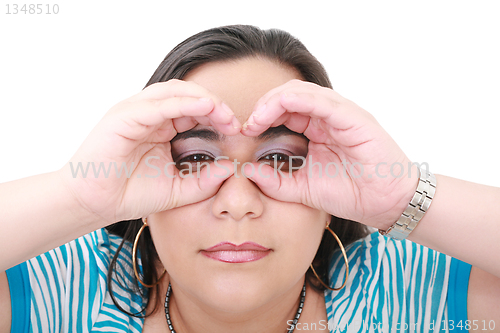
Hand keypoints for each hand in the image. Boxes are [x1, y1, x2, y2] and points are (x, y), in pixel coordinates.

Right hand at [58, 79, 239, 223]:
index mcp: (161, 127)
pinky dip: (183, 103)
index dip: (218, 116)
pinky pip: (158, 104)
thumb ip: (204, 181)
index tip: (238, 131)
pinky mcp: (124, 116)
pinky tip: (205, 108)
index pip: (195, 110)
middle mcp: (149, 115)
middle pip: (188, 95)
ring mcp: (136, 112)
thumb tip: (231, 168)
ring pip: (174, 92)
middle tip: (235, 122)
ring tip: (223, 113)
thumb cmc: (129, 194)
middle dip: (215, 105)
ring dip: (203, 99)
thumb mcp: (177, 189)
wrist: (93, 204)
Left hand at [241, 79, 417, 228]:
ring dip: (273, 101)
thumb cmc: (351, 193)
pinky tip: (277, 110)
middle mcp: (327, 116)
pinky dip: (297, 100)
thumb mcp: (303, 189)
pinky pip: (322, 100)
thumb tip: (246, 171)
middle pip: (288, 95)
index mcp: (317, 128)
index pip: (284, 110)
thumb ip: (275, 181)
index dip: (261, 116)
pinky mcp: (353, 117)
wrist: (386, 204)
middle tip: (247, 125)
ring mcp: (341, 114)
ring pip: (301, 91)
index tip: (245, 132)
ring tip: (256, 119)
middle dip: (263, 106)